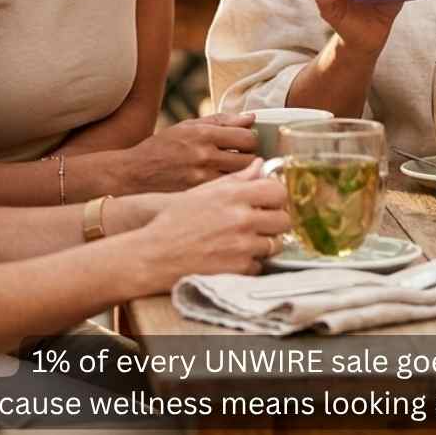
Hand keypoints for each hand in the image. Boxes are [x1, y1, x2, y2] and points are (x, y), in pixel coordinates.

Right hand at [119, 112, 258, 192]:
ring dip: (244, 177)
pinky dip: (230, 190)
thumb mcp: (188, 126)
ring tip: (237, 174)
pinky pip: (226, 193)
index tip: (247, 143)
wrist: (133, 175)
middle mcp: (204, 156)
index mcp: (203, 135)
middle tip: (244, 159)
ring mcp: (201, 179)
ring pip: (241, 179)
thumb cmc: (162, 148)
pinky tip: (225, 188)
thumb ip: (222, 121)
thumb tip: (251, 118)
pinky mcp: (197, 197)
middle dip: (251, 159)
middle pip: (249, 160)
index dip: (251, 140)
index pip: (247, 137)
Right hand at [139, 162, 290, 284]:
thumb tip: (260, 165)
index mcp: (234, 195)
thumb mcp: (202, 190)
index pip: (278, 191)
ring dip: (264, 243)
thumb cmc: (172, 220)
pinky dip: (250, 263)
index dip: (276, 197)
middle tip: (263, 224)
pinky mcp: (237, 269)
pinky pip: (259, 266)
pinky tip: (234, 258)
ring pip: (275, 244)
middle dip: (274, 222)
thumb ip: (236, 179)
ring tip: (247, 242)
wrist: (152, 254)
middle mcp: (242, 218)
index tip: (270, 202)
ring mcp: (241, 245)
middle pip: (283, 219)